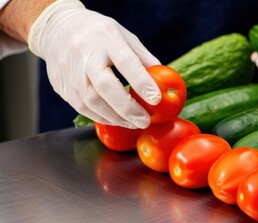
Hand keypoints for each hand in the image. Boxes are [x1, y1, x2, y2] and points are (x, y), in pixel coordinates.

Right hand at [28, 0, 160, 128]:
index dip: (141, 82)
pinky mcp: (60, 85)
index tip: (156, 99)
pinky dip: (100, 117)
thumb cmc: (99, 34)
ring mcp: (69, 70)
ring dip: (115, 117)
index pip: (125, 62)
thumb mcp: (125, 36)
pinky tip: (115, 119)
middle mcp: (84, 53)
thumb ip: (143, 59)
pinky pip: (80, 107)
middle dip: (127, 108)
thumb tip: (163, 83)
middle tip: (144, 121)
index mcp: (105, 37)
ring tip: (133, 123)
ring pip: (90, 102)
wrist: (58, 28)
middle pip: (104, 86)